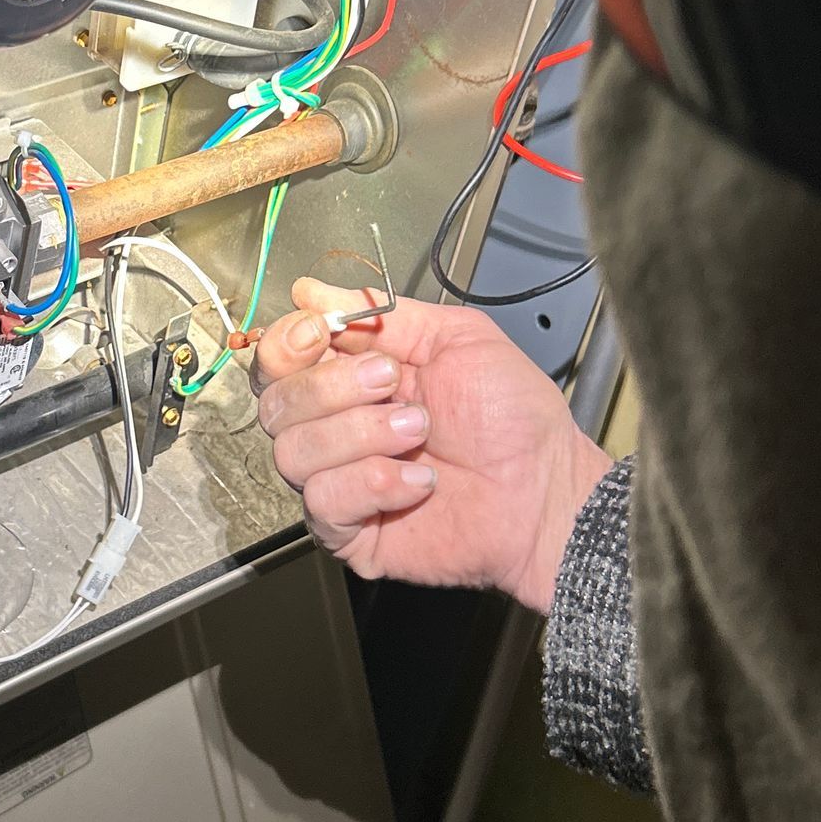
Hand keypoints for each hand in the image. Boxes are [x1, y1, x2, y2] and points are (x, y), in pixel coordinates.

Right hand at [252, 279, 611, 610]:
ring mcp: (339, 480)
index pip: (279, 358)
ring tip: (419, 433)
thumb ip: (381, 312)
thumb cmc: (513, 419)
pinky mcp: (348, 531)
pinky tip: (417, 481)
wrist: (544, 488)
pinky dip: (373, 483)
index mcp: (353, 378)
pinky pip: (323, 500)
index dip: (287, 343)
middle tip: (395, 384)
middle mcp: (336, 428)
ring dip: (362, 434)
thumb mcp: (456, 337)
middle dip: (333, 387)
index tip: (318, 332)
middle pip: (276, 403)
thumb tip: (309, 290)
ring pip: (293, 451)